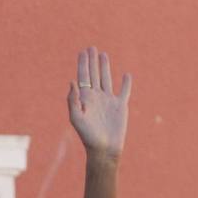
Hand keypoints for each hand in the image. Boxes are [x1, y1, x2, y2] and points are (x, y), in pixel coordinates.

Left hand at [67, 47, 131, 161]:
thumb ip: (73, 100)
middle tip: (91, 48)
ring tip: (103, 54)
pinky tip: (126, 75)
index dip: (83, 64)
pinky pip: (124, 92)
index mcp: (85, 99)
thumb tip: (72, 81)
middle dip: (92, 62)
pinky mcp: (120, 107)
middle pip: (94, 75)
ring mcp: (109, 101)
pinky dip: (126, 83)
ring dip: (105, 67)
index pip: (83, 77)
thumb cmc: (88, 136)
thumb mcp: (77, 118)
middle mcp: (96, 98)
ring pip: (106, 79)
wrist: (104, 149)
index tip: (82, 52)